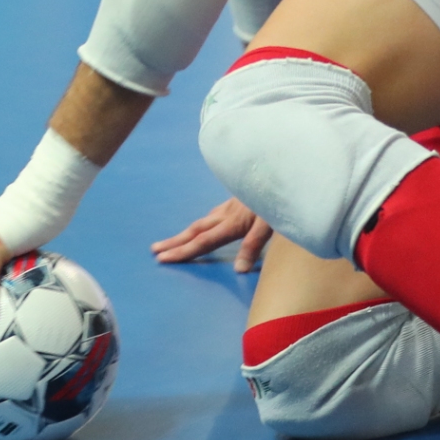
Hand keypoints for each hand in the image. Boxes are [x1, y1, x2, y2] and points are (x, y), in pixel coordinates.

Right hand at [150, 197, 272, 272]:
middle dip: (175, 242)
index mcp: (232, 223)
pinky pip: (216, 213)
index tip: (163, 258)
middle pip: (196, 230)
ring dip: (187, 232)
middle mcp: (227, 214)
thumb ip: (254, 246)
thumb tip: (238, 269)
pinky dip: (205, 221)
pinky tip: (208, 221)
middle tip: (155, 250)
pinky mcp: (239, 199)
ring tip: (174, 239)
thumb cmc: (280, 199)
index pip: (203, 242)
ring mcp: (232, 205)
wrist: (284, 170)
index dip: (183, 251)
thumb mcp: (270, 225)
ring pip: (204, 220)